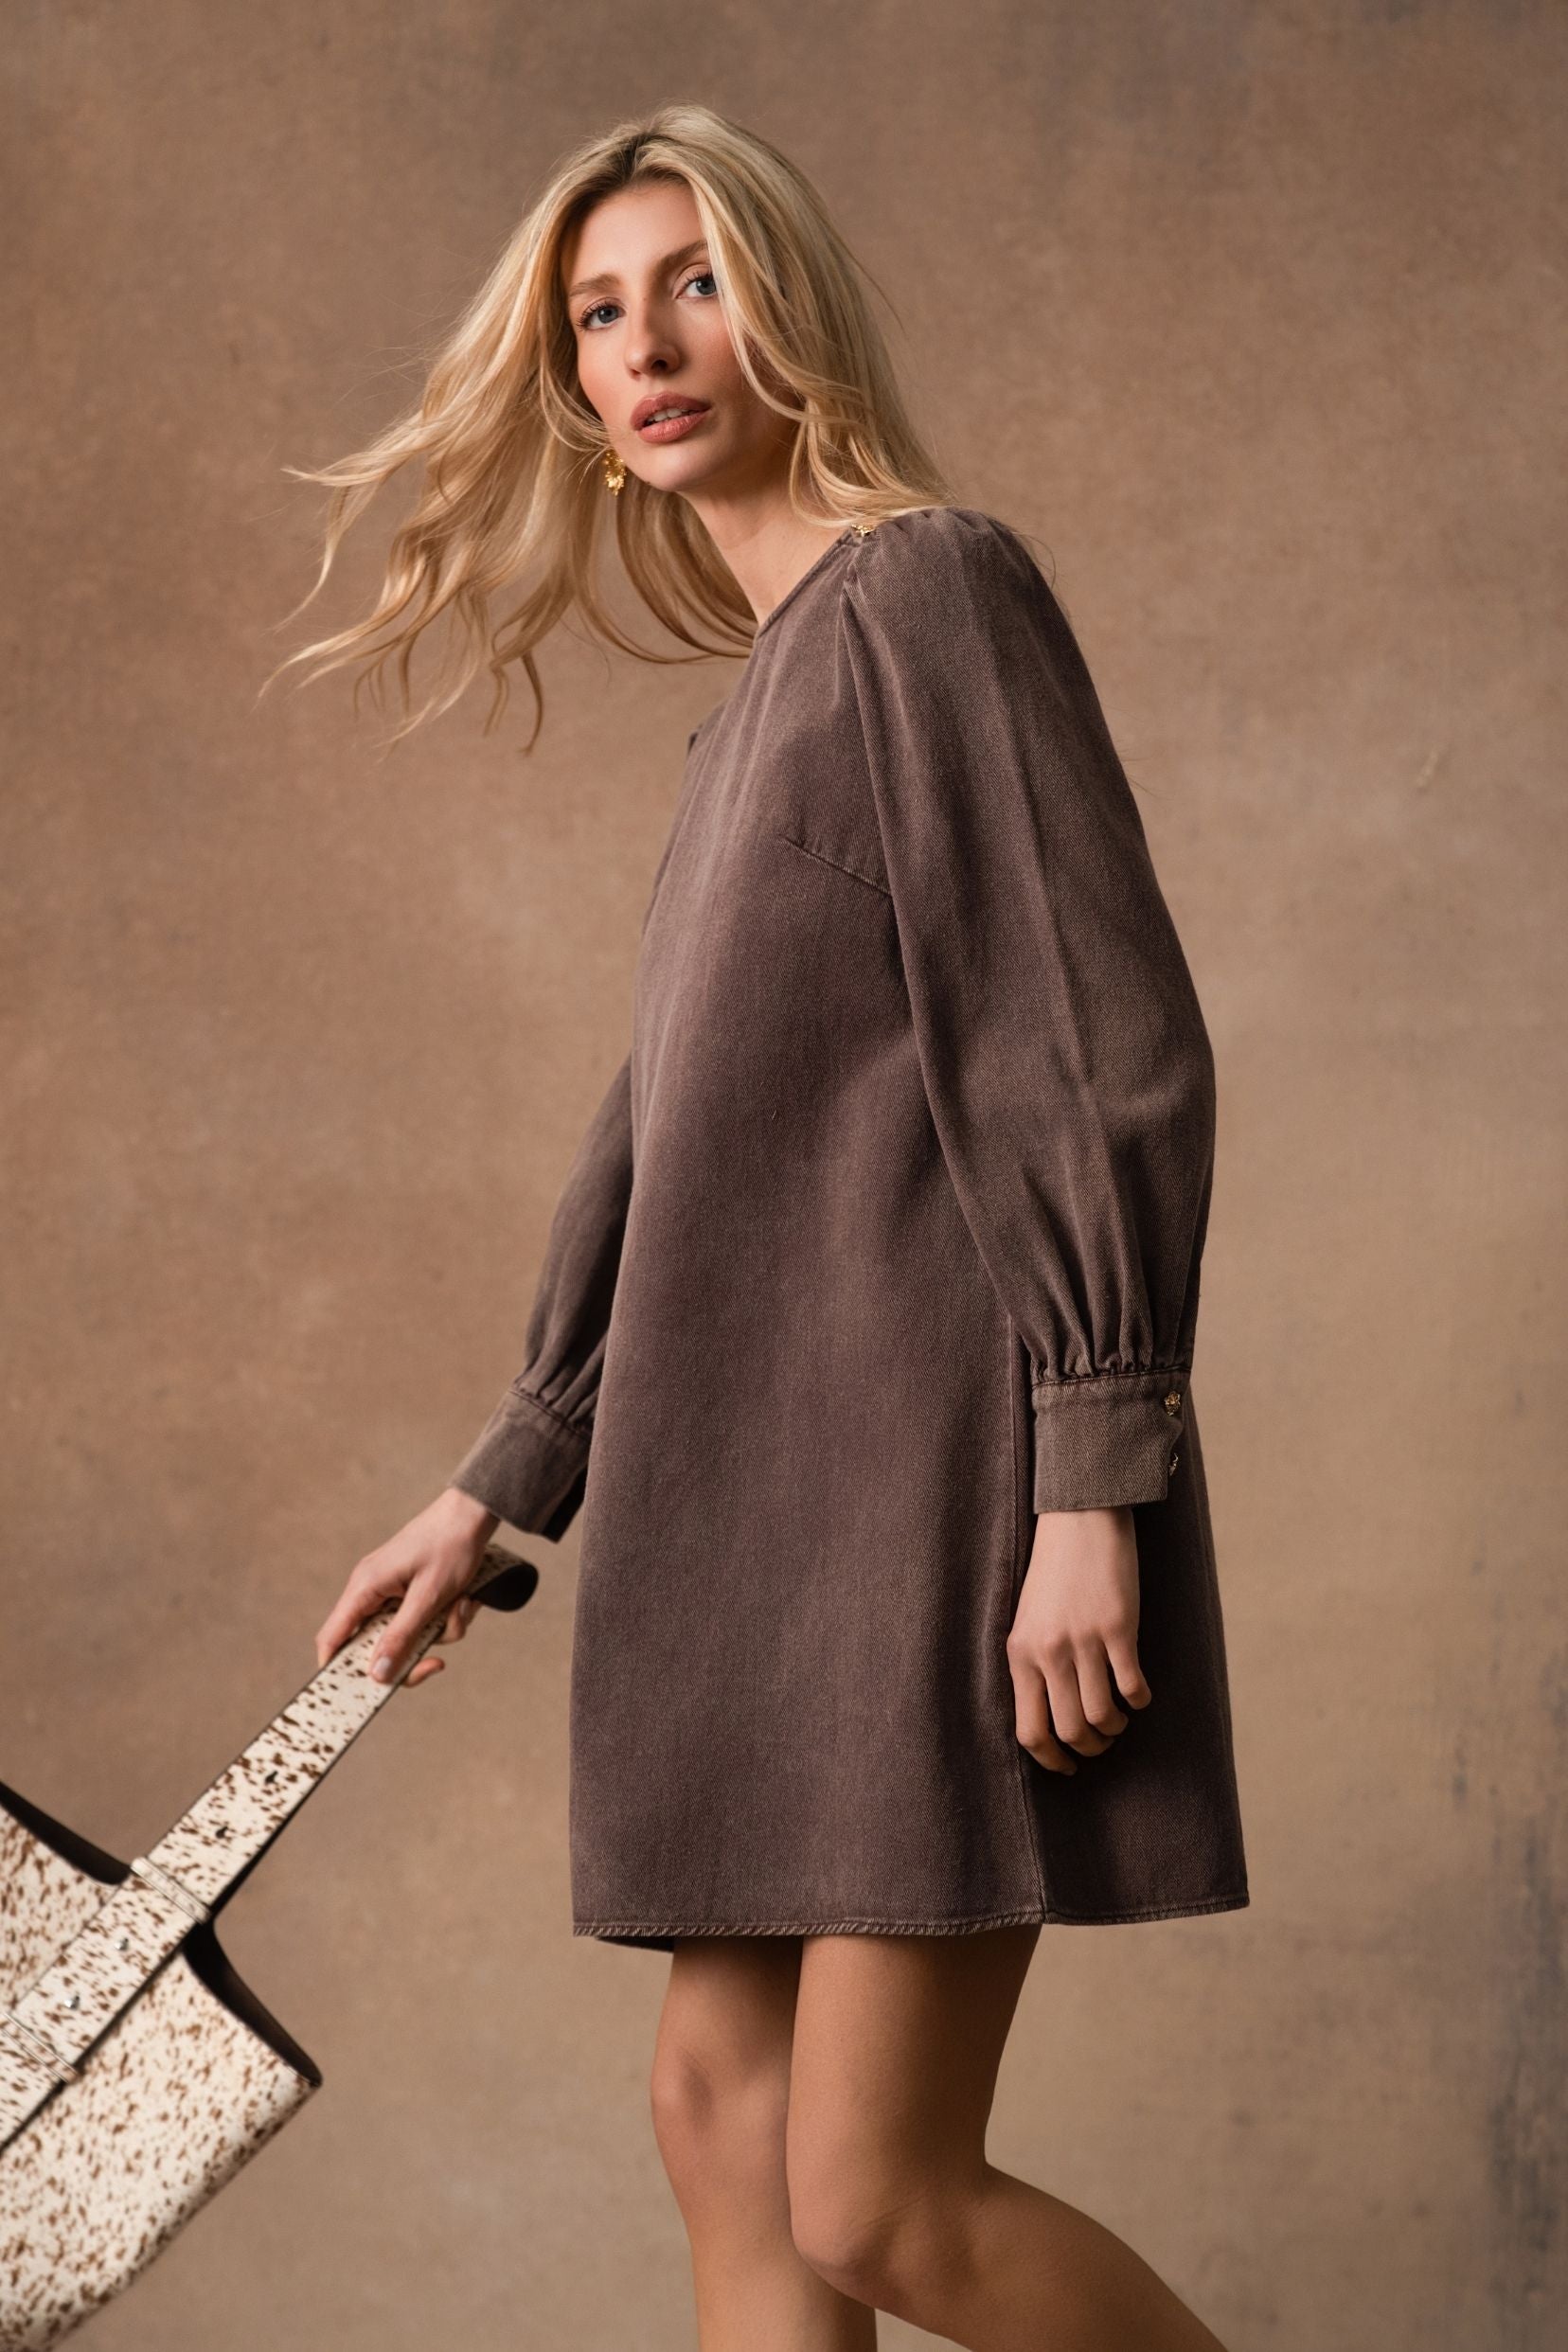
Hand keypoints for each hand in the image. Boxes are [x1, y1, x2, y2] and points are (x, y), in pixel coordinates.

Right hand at [314, 1486, 501, 1690]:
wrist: (474, 1514)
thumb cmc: (450, 1547)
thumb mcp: (428, 1597)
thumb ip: (401, 1637)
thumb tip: (376, 1675)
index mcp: (364, 1588)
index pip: (333, 1639)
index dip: (337, 1670)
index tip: (358, 1695)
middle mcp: (370, 1591)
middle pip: (374, 1646)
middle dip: (411, 1652)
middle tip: (436, 1661)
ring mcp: (390, 1592)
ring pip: (405, 1636)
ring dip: (437, 1632)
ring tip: (461, 1605)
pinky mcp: (409, 1592)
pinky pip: (421, 1622)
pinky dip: (444, 1619)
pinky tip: (464, 1599)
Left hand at [1006, 1506, 1151, 1774]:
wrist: (1078, 1519)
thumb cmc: (1054, 1573)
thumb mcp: (1028, 1621)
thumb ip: (1034, 1665)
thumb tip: (1049, 1718)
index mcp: (1019, 1653)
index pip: (1028, 1731)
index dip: (1051, 1760)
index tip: (1067, 1768)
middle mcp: (1048, 1651)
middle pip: (1069, 1731)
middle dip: (1089, 1750)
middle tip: (1101, 1745)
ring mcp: (1084, 1640)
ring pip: (1102, 1716)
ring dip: (1115, 1729)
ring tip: (1119, 1720)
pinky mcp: (1119, 1628)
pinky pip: (1132, 1686)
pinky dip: (1139, 1701)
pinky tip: (1139, 1694)